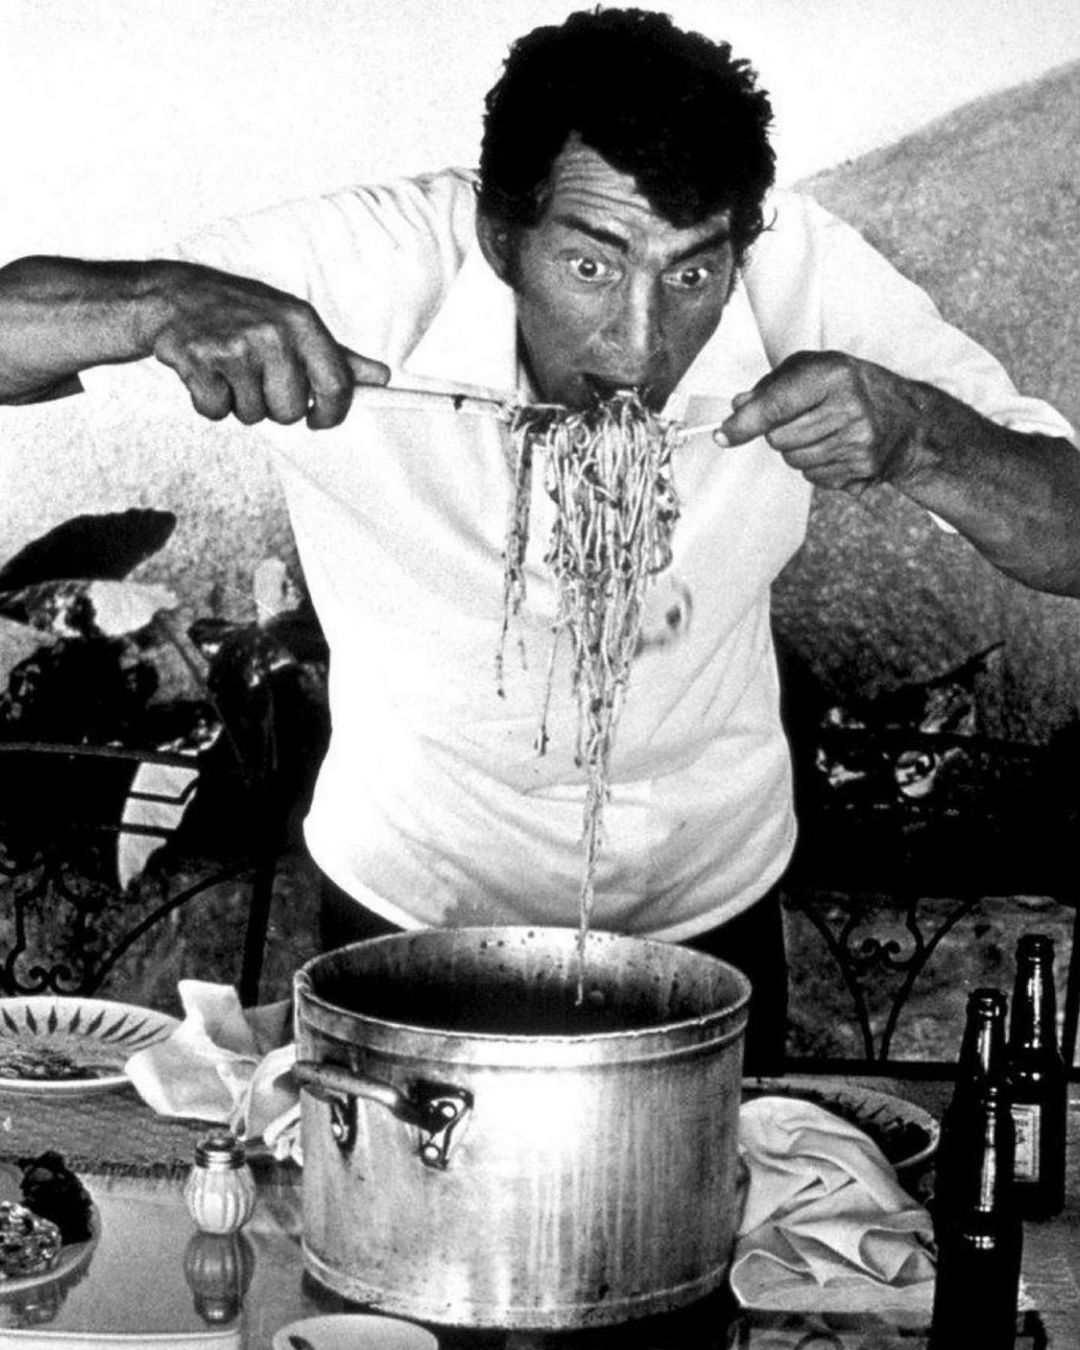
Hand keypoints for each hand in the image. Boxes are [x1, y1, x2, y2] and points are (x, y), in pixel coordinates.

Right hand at [147, 263, 388, 428]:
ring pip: (253, 415)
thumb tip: (381, 378)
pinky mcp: (197, 360)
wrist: (173, 295)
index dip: (332, 414)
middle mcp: (272, 333)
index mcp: (302, 323)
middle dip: (274, 406)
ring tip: (228, 370)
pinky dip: (208, 401)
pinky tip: (205, 372)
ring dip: (240, 403)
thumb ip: (338, 356)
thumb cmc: (242, 312)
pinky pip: (215, 411)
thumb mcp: (294, 323)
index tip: (319, 419)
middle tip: (257, 378)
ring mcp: (234, 346)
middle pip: (291, 412)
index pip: (337, 387)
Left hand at [718, 351, 927, 495]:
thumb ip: (774, 385)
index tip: (721, 435)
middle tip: (802, 419)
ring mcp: (858, 443)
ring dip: (797, 450)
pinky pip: (813, 477)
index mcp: (834, 375)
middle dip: (778, 432)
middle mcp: (849, 408)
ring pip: (793, 461)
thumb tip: (738, 406)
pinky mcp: (862, 469)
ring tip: (824, 431)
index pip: (776, 404)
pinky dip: (817, 465)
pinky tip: (838, 448)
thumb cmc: (854, 388)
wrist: (909, 420)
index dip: (744, 423)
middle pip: (778, 439)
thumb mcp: (818, 369)